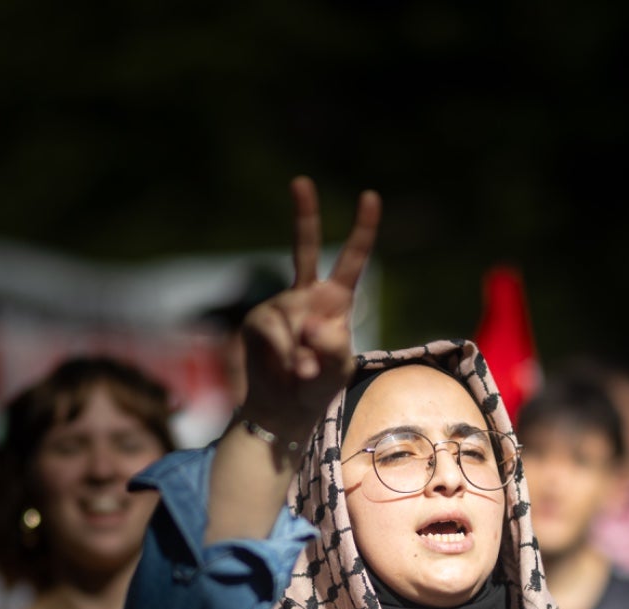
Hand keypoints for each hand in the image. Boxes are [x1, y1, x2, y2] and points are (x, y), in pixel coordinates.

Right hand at [238, 177, 380, 438]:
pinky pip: (275, 336)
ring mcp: (279, 306)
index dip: (362, 229)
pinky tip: (287, 372)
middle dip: (303, 214)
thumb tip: (307, 326)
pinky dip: (285, 358)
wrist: (283, 408)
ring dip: (301, 355)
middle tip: (301, 181)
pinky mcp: (258, 322)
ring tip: (304, 374)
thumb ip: (332, 347)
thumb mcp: (339, 370)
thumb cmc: (318, 385)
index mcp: (335, 300)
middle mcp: (305, 294)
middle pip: (303, 248)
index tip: (370, 196)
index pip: (352, 260)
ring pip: (295, 321)